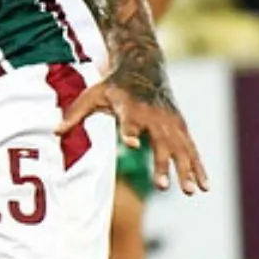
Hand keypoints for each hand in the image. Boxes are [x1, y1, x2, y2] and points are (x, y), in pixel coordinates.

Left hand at [58, 68, 208, 195]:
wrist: (144, 66)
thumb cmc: (113, 85)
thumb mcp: (92, 94)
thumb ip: (75, 113)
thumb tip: (54, 131)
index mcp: (130, 107)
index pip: (129, 121)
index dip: (130, 131)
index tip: (131, 143)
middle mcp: (153, 115)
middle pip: (160, 141)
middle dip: (163, 164)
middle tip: (163, 187)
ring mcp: (170, 122)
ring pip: (181, 148)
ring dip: (186, 170)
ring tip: (189, 192)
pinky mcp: (180, 127)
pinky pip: (192, 149)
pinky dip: (199, 167)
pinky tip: (204, 187)